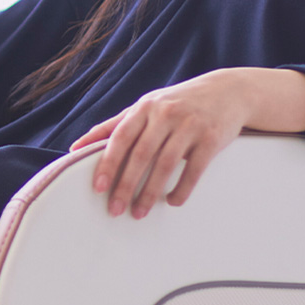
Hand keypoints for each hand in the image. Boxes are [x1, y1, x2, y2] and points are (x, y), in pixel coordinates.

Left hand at [69, 68, 304, 217]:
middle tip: (115, 209)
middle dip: (126, 185)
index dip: (108, 163)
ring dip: (150, 192)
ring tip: (139, 212)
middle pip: (142, 154)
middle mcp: (167, 113)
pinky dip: (181, 189)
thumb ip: (114, 125)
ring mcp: (191, 125)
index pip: (122, 137)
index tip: (98, 187)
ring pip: (166, 164)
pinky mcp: (212, 138)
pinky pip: (194, 169)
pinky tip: (172, 202)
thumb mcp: (147, 106)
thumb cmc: (178, 102)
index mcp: (146, 107)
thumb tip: (76, 146)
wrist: (228, 92)